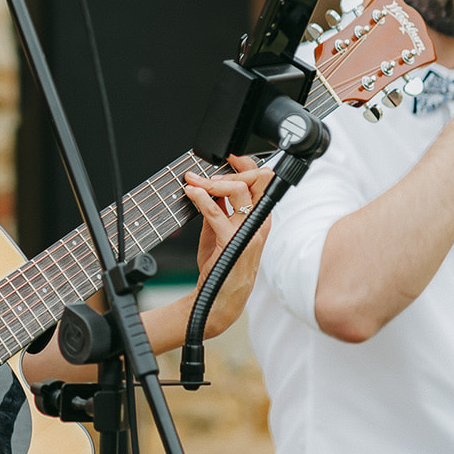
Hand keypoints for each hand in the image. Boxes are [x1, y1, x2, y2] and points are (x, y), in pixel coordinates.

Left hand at [182, 155, 271, 337]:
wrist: (218, 298)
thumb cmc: (221, 266)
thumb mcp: (220, 230)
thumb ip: (219, 208)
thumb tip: (208, 184)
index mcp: (260, 219)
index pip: (263, 183)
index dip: (247, 165)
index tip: (230, 156)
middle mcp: (259, 224)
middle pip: (255, 181)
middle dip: (229, 172)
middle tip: (205, 175)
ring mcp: (248, 233)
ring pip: (238, 192)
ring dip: (212, 182)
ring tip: (195, 182)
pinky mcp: (232, 242)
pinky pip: (217, 213)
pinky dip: (202, 198)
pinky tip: (191, 193)